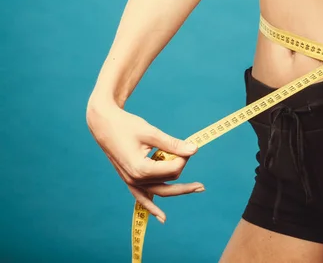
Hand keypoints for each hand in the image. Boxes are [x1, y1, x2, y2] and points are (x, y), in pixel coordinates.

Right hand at [86, 101, 203, 222]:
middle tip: (192, 156)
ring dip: (179, 188)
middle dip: (182, 167)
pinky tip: (162, 218)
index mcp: (141, 169)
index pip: (173, 168)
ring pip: (160, 190)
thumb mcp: (152, 133)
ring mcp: (131, 182)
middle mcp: (135, 180)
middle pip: (170, 180)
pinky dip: (152, 207)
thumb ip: (173, 144)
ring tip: (199, 187)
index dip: (184, 156)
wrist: (103, 125)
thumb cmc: (126, 126)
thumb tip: (195, 149)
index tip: (186, 143)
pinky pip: (142, 198)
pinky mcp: (129, 180)